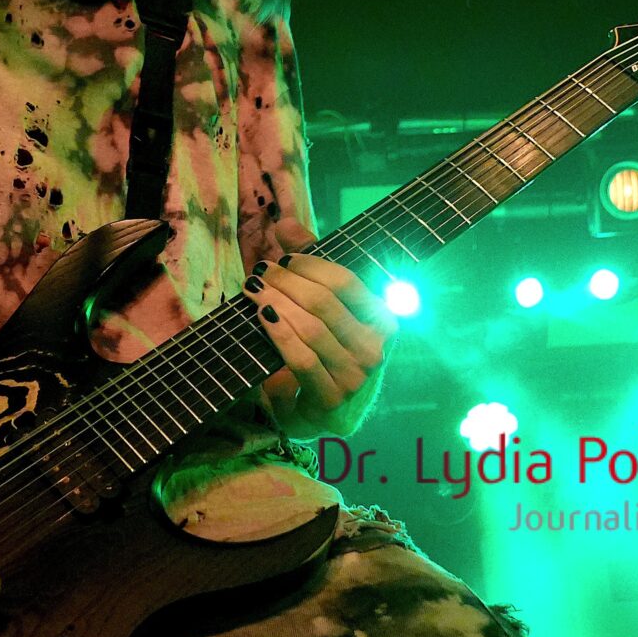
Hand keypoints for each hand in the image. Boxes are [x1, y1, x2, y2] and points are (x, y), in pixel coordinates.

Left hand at [250, 218, 395, 439]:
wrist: (327, 412)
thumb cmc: (327, 351)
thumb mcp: (324, 306)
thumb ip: (309, 263)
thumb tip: (284, 224)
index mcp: (384, 322)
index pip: (346, 282)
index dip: (311, 265)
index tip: (284, 258)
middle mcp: (376, 351)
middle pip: (324, 303)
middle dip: (287, 282)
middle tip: (260, 272)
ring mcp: (356, 379)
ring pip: (312, 330)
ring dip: (277, 304)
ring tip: (254, 290)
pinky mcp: (333, 403)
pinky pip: (303, 360)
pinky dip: (280, 336)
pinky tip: (264, 317)